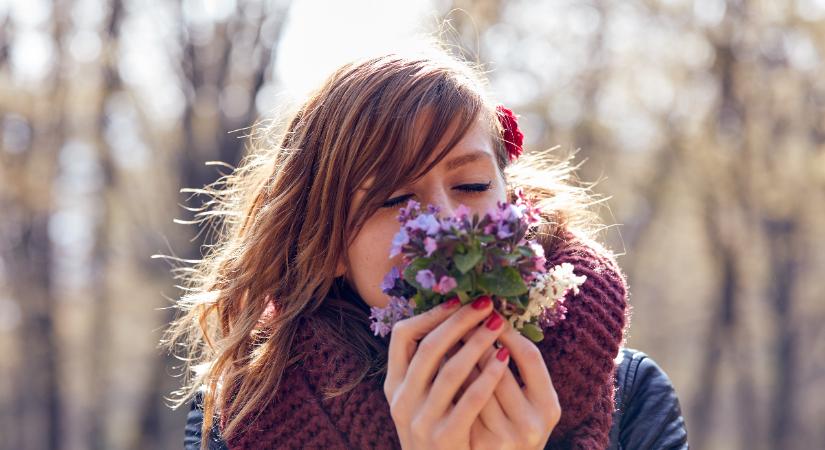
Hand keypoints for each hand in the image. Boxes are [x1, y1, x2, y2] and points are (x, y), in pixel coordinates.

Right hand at [384, 296, 509, 449]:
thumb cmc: (436, 431)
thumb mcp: (419, 400)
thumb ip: (427, 367)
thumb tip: (451, 318)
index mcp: (393, 387)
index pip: (401, 336)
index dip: (430, 314)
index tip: (457, 299)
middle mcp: (402, 402)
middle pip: (429, 348)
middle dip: (459, 321)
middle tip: (485, 303)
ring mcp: (421, 422)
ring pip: (450, 371)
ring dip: (477, 342)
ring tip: (498, 325)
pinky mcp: (446, 438)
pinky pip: (469, 400)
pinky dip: (487, 376)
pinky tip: (503, 359)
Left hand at [445, 319, 561, 448]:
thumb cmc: (512, 426)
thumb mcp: (528, 400)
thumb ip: (519, 367)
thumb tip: (492, 318)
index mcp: (548, 406)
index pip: (529, 356)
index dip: (507, 331)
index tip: (489, 313)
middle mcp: (530, 425)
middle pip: (498, 368)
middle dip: (475, 338)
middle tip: (460, 315)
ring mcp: (504, 438)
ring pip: (473, 384)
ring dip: (457, 355)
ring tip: (445, 333)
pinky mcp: (479, 445)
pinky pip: (459, 402)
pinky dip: (449, 380)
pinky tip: (438, 364)